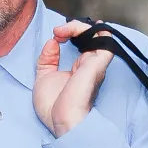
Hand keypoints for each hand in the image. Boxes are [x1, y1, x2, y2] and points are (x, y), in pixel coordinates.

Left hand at [33, 20, 114, 136]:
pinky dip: (87, 29)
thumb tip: (52, 41)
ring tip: (62, 30)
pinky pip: (104, 38)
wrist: (62, 121)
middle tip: (57, 32)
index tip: (54, 37)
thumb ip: (47, 59)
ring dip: (78, 26)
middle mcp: (89, 65)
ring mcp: (94, 64)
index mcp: (79, 70)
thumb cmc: (53, 108)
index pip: (81, 44)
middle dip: (73, 27)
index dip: (68, 34)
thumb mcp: (43, 78)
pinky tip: (70, 31)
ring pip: (97, 33)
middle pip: (89, 36)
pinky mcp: (97, 64)